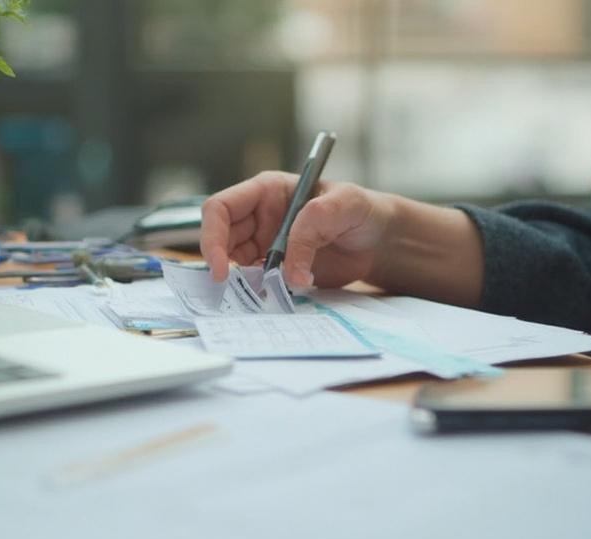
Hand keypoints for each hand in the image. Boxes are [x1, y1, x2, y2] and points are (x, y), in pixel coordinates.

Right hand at [200, 171, 393, 287]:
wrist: (377, 242)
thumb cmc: (361, 210)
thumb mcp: (344, 205)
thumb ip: (312, 227)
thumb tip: (289, 271)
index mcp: (266, 191)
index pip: (220, 208)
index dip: (212, 236)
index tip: (221, 267)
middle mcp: (258, 217)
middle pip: (220, 239)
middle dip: (223, 264)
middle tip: (234, 289)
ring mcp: (264, 244)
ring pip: (235, 264)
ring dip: (243, 281)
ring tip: (266, 290)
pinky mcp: (275, 268)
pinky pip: (255, 282)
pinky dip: (259, 292)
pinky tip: (275, 295)